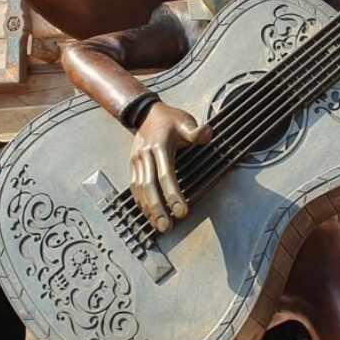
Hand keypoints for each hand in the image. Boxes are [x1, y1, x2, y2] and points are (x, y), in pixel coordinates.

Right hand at [131, 102, 210, 232]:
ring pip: (139, 189)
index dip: (173, 194)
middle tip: (167, 226)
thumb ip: (195, 132)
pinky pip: (135, 187)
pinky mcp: (133, 166)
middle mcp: (145, 155)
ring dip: (148, 209)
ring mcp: (136, 161)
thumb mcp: (185, 122)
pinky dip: (141, 202)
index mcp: (159, 146)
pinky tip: (149, 215)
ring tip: (160, 226)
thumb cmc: (171, 120)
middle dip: (158, 208)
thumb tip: (207, 133)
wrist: (147, 113)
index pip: (166, 174)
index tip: (182, 211)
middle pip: (149, 185)